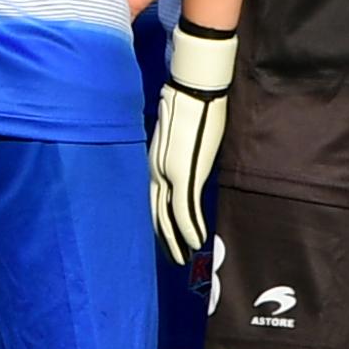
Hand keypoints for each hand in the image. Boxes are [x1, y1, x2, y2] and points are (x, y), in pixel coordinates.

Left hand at [149, 20, 238, 262]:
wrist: (193, 90)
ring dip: (176, 239)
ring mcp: (168, 174)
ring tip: (182, 257)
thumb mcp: (177, 132)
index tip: (161, 236)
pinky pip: (185, 208)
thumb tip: (183, 157)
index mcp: (154, 161)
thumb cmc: (188, 103)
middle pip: (155, 211)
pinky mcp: (184, 174)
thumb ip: (176, 150)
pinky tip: (196, 241)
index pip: (151, 198)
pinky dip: (190, 227)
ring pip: (168, 215)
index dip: (157, 219)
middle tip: (170, 256)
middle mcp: (156, 171)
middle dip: (163, 237)